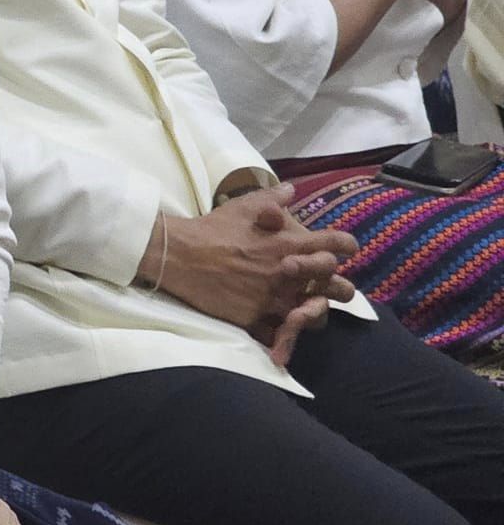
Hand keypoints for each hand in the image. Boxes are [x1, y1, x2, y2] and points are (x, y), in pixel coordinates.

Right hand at [151, 186, 356, 356]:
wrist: (180, 256)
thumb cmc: (212, 228)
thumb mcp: (243, 205)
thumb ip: (272, 198)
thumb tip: (290, 189)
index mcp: (290, 243)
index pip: (337, 244)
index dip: (346, 245)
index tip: (343, 248)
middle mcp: (290, 273)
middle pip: (339, 287)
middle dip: (338, 286)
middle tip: (326, 286)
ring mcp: (274, 298)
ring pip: (316, 315)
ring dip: (314, 312)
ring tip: (305, 309)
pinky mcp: (256, 318)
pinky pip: (281, 334)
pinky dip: (283, 335)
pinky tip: (279, 330)